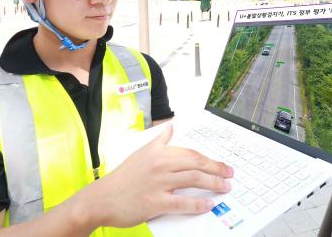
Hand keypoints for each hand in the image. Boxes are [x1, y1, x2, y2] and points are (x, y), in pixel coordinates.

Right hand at [79, 124, 233, 228]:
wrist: (101, 198)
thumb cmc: (122, 177)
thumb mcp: (141, 152)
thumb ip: (160, 140)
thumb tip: (171, 127)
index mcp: (159, 152)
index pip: (191, 153)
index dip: (210, 159)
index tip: (221, 164)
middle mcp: (160, 165)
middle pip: (196, 164)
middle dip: (217, 169)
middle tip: (230, 174)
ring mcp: (158, 183)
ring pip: (193, 180)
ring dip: (213, 184)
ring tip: (225, 188)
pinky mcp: (155, 202)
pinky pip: (183, 202)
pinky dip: (199, 203)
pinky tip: (208, 204)